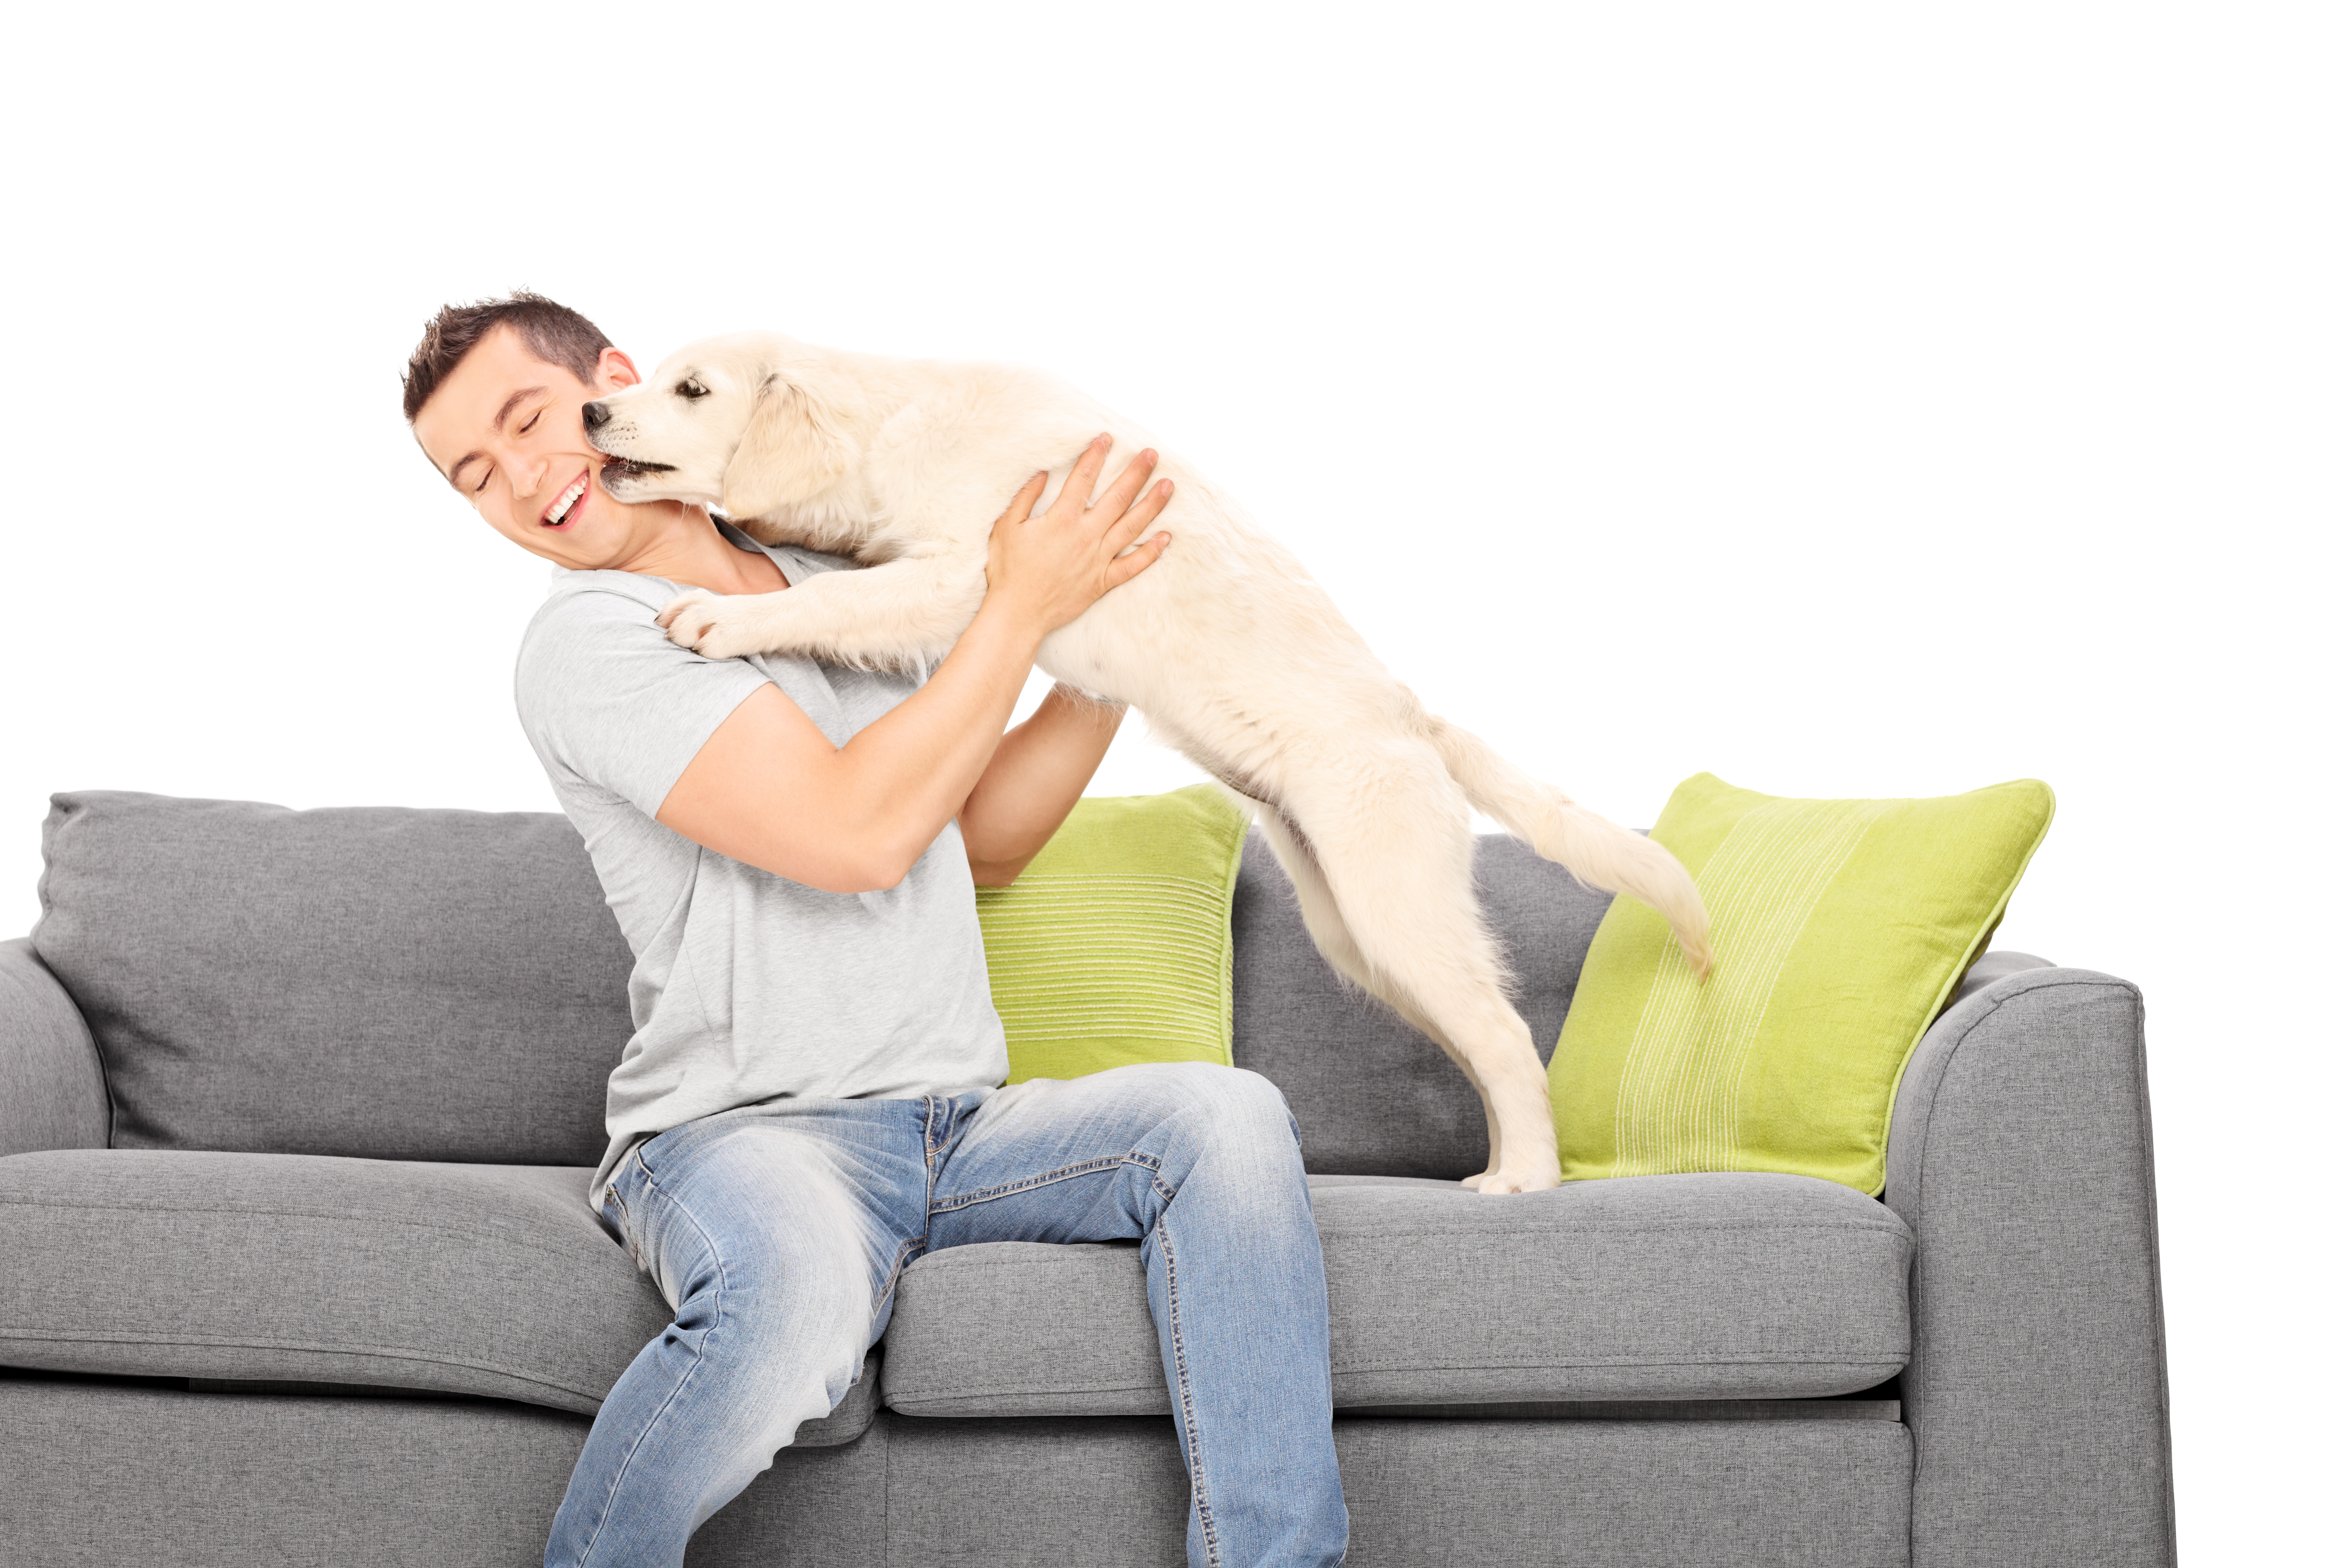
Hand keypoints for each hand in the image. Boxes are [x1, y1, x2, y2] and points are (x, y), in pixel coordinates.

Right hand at [984, 435, 1172, 636]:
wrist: (1018, 613)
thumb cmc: (1008, 570)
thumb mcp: (1006, 527)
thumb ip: (1024, 498)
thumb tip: (1043, 473)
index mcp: (1062, 520)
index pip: (1083, 479)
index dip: (1096, 456)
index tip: (1108, 438)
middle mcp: (1086, 537)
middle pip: (1118, 499)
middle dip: (1136, 474)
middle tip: (1152, 454)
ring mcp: (1097, 559)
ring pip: (1132, 528)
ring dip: (1152, 505)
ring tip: (1168, 486)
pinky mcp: (1102, 581)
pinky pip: (1132, 565)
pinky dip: (1151, 553)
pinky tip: (1166, 538)